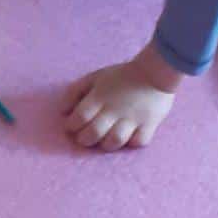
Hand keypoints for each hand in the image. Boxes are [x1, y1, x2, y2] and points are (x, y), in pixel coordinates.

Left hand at [62, 40, 181, 150]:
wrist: (154, 72)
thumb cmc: (121, 75)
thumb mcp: (94, 77)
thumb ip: (75, 91)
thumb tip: (63, 111)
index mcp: (100, 97)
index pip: (80, 116)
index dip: (71, 125)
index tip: (71, 126)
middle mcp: (114, 109)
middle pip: (94, 132)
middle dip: (84, 139)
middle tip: (84, 138)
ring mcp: (132, 118)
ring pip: (115, 141)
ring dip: (105, 145)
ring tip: (103, 141)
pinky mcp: (149, 124)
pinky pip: (138, 142)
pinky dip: (131, 144)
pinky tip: (127, 140)